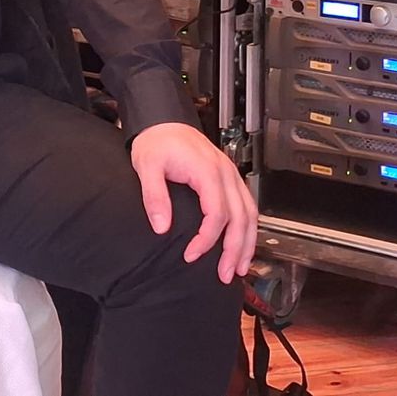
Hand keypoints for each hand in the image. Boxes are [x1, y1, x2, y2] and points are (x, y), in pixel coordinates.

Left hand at [130, 122, 256, 283]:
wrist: (163, 121)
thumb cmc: (156, 142)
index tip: (191, 256)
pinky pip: (247, 205)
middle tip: (224, 275)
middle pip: (240, 218)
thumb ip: (154, 196)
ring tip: (239, 268)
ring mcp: (230, 175)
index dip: (207, 239)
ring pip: (250, 213)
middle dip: (235, 250)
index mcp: (207, 171)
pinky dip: (248, 227)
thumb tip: (162, 227)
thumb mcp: (146, 165)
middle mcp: (225, 173)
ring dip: (247, 242)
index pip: (217, 214)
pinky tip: (243, 244)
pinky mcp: (229, 177)